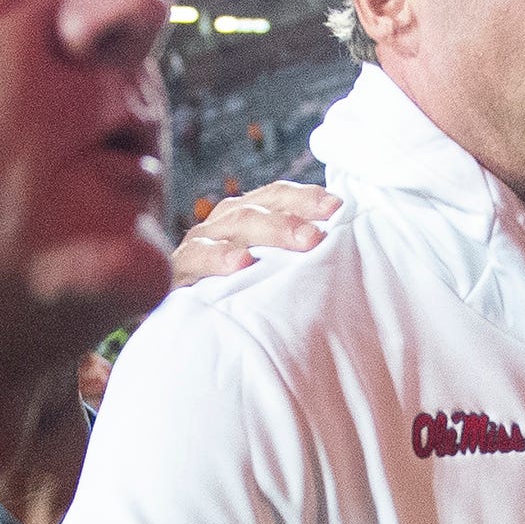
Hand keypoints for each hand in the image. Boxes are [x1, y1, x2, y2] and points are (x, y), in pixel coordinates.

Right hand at [173, 180, 338, 284]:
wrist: (183, 328)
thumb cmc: (238, 295)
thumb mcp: (268, 271)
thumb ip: (295, 258)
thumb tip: (346, 248)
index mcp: (245, 215)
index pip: (276, 196)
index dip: (305, 197)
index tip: (337, 207)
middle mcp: (222, 224)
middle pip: (256, 210)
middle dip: (290, 219)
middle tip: (318, 236)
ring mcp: (199, 244)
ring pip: (232, 227)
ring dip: (267, 232)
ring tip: (298, 243)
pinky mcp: (178, 271)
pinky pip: (196, 260)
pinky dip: (218, 259)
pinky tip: (241, 263)